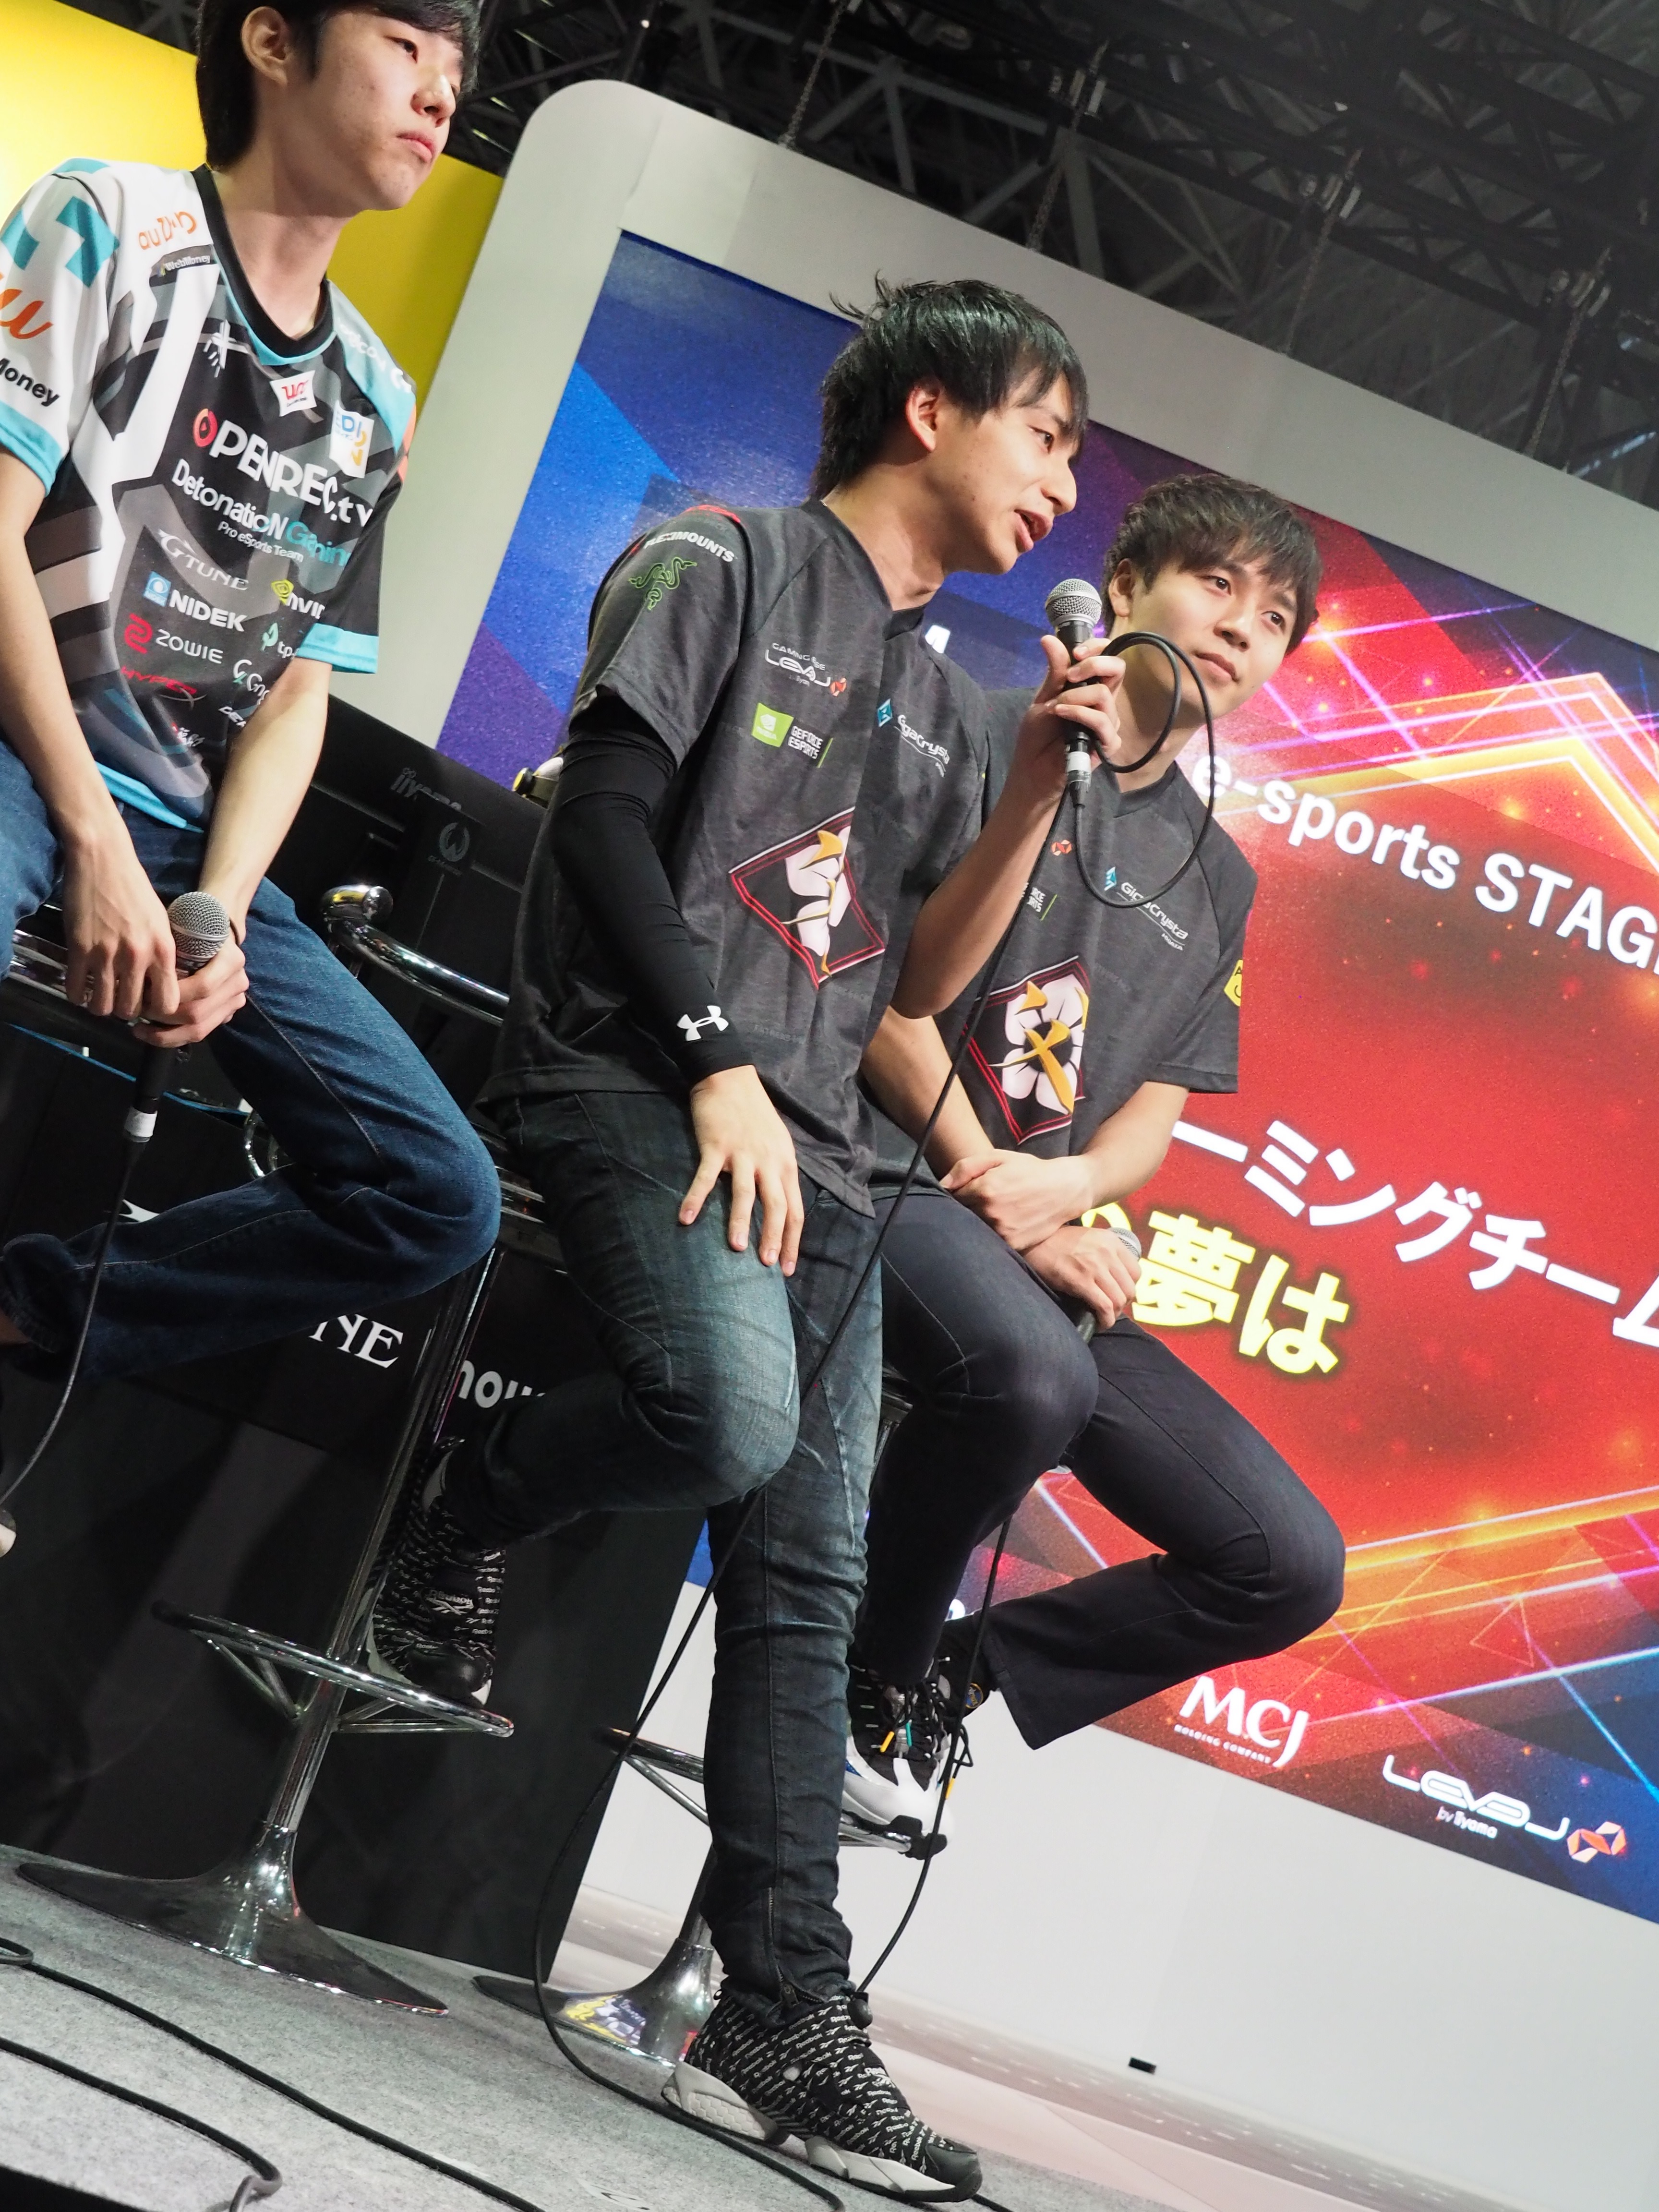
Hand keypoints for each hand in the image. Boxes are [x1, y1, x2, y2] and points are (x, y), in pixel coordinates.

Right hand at [60, 830, 179, 1022]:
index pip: (167, 1004)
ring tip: (100, 996)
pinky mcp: (79, 949)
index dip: (157, 1011)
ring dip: (101, 1006)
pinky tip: (81, 987)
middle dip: (126, 1010)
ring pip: (103, 1006)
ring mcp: (106, 954)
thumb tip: (161, 983)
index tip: (150, 1004)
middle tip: (121, 999)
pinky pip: (76, 990)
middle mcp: (137, 956)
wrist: (104, 859)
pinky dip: (77, 995)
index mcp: (163, 950)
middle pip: (131, 1010)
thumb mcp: (162, 922)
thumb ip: (163, 953)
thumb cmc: (135, 888)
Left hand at [133, 936, 248, 1046]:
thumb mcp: (183, 931)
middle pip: (197, 1013)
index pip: (201, 987)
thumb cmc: (193, 930)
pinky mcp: (226, 1015)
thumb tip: (140, 975)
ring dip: (165, 1034)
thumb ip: (170, 949)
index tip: (143, 991)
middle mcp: (238, 983)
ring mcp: (234, 1002)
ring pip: (199, 1030)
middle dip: (163, 1016)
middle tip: (137, 1010)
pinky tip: (152, 1034)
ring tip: (139, 1030)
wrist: (214, 937)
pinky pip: (200, 1034)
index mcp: (232, 961)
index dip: (170, 994)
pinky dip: (174, 1038)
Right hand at [682, 1064, 804, 1272]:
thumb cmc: (754, 1113)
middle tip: (766, 1264)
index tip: (787, 1267)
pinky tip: (686, 1218)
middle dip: (773, 1237)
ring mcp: (742, 1153)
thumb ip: (778, 1173)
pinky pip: (706, 1177)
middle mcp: (768, 1161)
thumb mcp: (777, 1143)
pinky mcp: (716, 1146)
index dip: (791, 1239)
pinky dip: (696, 1198)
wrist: (730, 1077)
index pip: (795, 1209)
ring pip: (745, 1193)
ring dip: (739, 1221)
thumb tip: (779, 1208)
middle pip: (776, 1205)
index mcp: (785, 1163)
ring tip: (735, 1248)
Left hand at [942, 1148, 1095, 1250]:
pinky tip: (1005, 1222)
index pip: (953, 1198)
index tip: (970, 1190)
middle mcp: (991, 1214)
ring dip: (979, 1223)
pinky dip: (993, 1234)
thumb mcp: (998, 1158)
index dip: (960, 1194)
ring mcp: (1003, 1232)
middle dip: (967, 1209)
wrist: (1065, 1189)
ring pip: (976, 1230)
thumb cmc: (1029, 1170)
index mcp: (985, 1190)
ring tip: (996, 1211)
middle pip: (963, 1216)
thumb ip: (966, 1167)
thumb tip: (942, 1185)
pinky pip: (992, 1242)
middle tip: (984, 1201)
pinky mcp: (1013, 1245)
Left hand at [1007, 633, 1125, 803]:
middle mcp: (1103, 702)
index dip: (1097, 647)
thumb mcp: (1044, 698)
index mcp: (1090, 688)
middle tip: (1071, 676)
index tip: (1076, 652)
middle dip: (1094, 664)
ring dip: (1076, 697)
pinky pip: (1102, 721)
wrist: (1032, 771)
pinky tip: (1062, 715)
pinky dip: (1080, 714)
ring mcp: (1107, 722)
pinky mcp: (1108, 743)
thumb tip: (1049, 638)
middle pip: (1118, 669)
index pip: (1107, 658)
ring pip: (1105, 695)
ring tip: (1057, 708)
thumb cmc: (1037, 737)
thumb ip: (1054, 671)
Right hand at [1024, 1223, 1141, 1329]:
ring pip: (1119, 1300)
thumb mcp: (1089, 1238)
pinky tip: (1100, 1323)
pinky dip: (1105, 1320)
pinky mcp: (1080, 1281)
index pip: (1136, 1272)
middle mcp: (1107, 1253)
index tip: (1118, 1295)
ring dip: (1114, 1315)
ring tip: (1104, 1318)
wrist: (1034, 1242)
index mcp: (1112, 1241)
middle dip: (1122, 1304)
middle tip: (1110, 1309)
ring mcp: (1094, 1267)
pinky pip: (1104, 1307)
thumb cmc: (1058, 1242)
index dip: (1129, 1288)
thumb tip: (1116, 1277)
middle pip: (1129, 1289)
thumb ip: (1106, 1252)